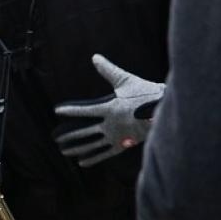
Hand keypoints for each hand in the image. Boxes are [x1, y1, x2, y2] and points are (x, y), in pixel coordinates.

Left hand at [53, 53, 163, 167]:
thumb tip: (95, 57)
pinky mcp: (123, 144)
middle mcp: (111, 125)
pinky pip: (105, 153)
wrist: (164, 110)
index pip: (85, 110)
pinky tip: (81, 162)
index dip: (70, 111)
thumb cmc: (146, 93)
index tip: (57, 111)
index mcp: (110, 108)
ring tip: (64, 151)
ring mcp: (117, 136)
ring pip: (92, 145)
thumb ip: (108, 70)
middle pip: (85, 132)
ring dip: (77, 148)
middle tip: (56, 138)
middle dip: (69, 135)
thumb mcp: (126, 80)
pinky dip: (93, 158)